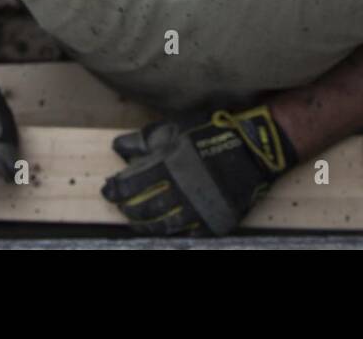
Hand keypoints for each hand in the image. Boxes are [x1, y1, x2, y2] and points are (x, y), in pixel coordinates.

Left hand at [101, 105, 296, 235]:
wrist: (255, 148)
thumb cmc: (213, 133)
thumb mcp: (177, 127)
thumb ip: (146, 140)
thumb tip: (118, 147)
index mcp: (170, 166)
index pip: (132, 184)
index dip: (116, 189)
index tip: (108, 190)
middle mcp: (181, 191)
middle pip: (145, 208)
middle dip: (128, 209)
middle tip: (121, 207)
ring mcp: (198, 210)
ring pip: (163, 226)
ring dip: (145, 225)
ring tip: (137, 222)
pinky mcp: (214, 222)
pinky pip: (188, 235)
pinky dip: (174, 235)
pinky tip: (165, 231)